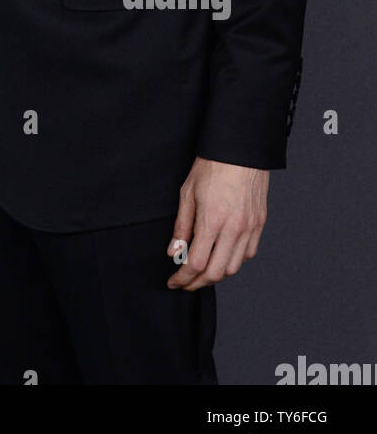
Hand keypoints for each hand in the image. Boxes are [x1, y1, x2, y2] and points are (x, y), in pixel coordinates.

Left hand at [166, 156, 267, 289]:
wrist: (240, 150)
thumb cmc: (211, 166)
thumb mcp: (187, 193)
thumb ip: (181, 226)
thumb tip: (174, 252)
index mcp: (213, 221)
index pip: (197, 264)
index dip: (183, 278)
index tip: (174, 282)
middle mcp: (234, 229)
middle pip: (216, 273)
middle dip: (197, 283)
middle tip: (184, 282)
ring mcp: (250, 228)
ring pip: (234, 267)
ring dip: (216, 274)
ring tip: (201, 271)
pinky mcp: (259, 224)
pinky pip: (247, 253)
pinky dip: (233, 261)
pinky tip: (222, 256)